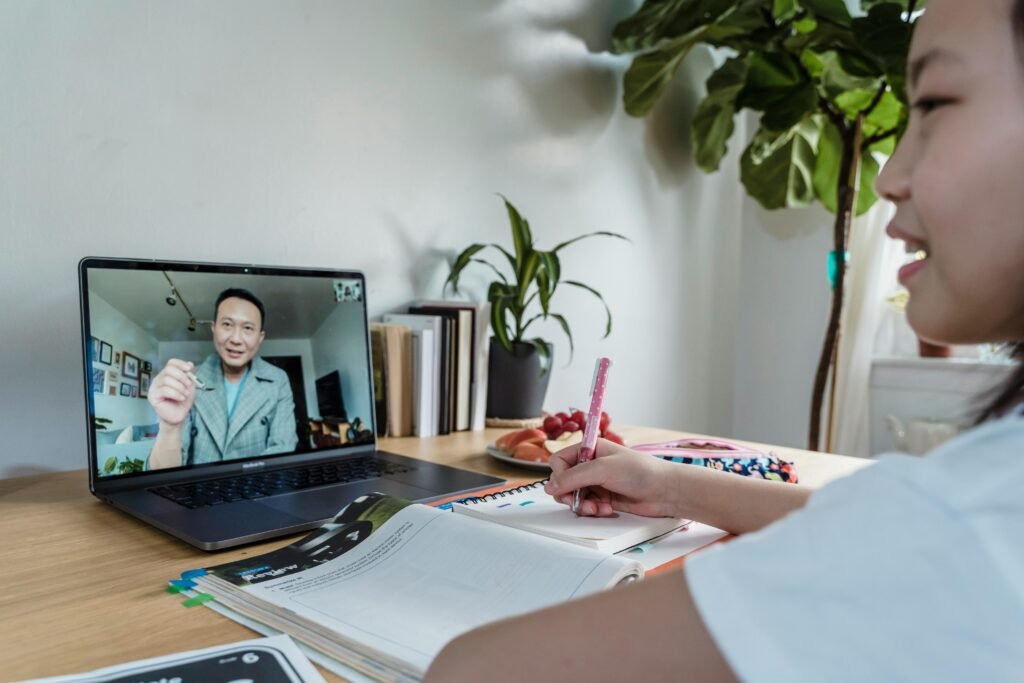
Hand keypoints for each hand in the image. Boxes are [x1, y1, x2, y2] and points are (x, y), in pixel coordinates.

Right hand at [147, 359, 197, 426]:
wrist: (179, 415)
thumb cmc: (183, 400)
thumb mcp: (189, 385)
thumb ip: (189, 375)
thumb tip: (190, 363)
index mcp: (167, 374)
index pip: (171, 363)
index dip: (180, 364)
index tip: (189, 369)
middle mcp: (159, 378)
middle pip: (168, 369)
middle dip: (181, 376)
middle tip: (189, 385)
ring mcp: (154, 387)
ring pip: (167, 380)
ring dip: (180, 387)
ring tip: (185, 394)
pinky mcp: (153, 396)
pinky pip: (164, 390)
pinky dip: (176, 394)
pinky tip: (181, 398)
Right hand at [544, 438, 680, 517]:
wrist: (665, 491)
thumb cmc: (640, 471)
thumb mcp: (603, 469)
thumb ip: (574, 477)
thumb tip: (549, 487)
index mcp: (589, 450)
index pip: (559, 461)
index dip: (559, 475)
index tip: (567, 486)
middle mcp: (590, 465)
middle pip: (564, 482)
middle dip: (570, 494)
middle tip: (578, 502)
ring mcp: (597, 483)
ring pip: (574, 497)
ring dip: (583, 505)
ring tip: (598, 508)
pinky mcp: (604, 499)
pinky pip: (587, 507)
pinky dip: (593, 511)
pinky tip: (607, 510)